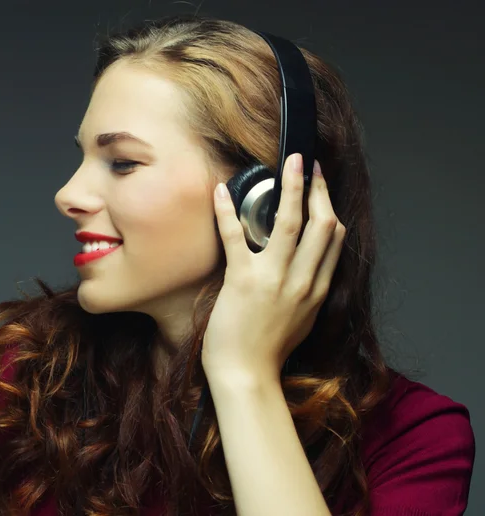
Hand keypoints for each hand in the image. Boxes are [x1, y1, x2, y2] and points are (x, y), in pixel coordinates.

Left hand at [201, 154, 345, 383]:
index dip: (328, 206)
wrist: (247, 376)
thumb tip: (307, 267)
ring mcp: (275, 280)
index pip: (333, 239)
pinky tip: (222, 191)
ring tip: (288, 162)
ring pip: (290, 223)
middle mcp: (303, 281)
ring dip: (290, 187)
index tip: (321, 188)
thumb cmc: (269, 350)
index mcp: (317, 289)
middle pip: (320, 223)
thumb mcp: (302, 318)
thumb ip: (309, 290)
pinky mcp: (244, 281)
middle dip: (316, 188)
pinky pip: (237, 238)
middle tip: (307, 164)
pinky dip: (228, 212)